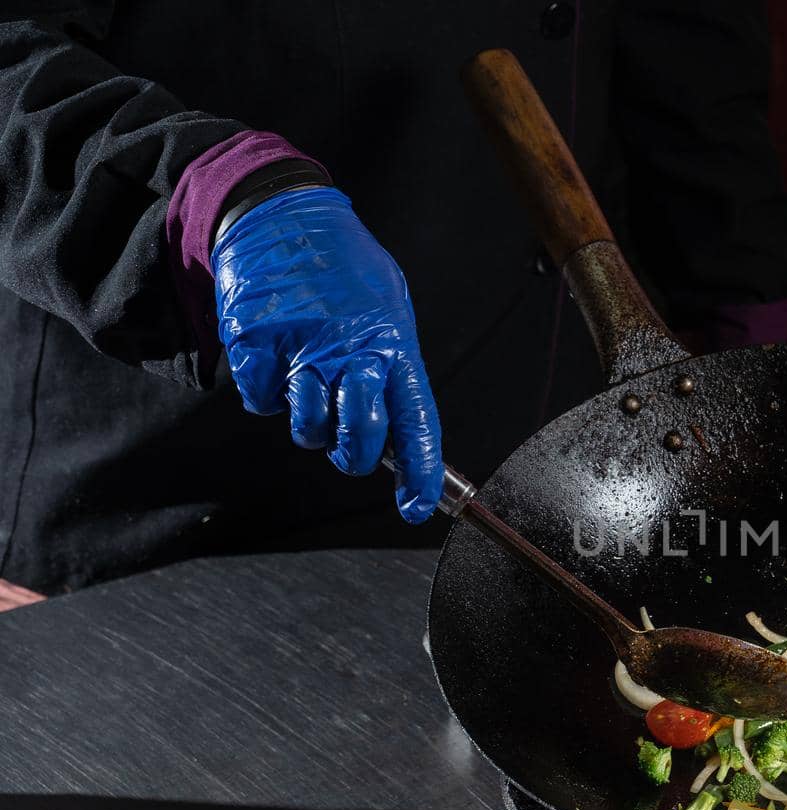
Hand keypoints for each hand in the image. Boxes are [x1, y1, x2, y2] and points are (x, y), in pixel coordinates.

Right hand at [211, 186, 443, 521]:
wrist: (279, 212)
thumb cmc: (341, 267)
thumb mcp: (387, 306)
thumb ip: (392, 364)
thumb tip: (399, 432)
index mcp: (393, 343)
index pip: (415, 421)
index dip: (419, 472)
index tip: (416, 508)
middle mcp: (351, 350)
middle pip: (357, 436)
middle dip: (353, 454)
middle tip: (345, 444)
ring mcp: (300, 348)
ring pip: (306, 428)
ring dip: (308, 424)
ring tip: (309, 385)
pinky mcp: (254, 344)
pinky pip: (261, 400)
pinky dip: (267, 392)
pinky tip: (276, 359)